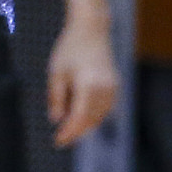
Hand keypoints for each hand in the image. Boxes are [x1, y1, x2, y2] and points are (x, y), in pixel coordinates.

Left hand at [45, 18, 117, 148]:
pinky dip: (94, 115)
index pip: (79, 118)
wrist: (91, 29)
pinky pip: (106, 107)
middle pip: (91, 120)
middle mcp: (105, 88)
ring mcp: (113, 86)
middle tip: (60, 140)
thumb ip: (56, 98)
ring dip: (85, 125)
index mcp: (88, 85)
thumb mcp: (56, 73)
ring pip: (100, 115)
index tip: (57, 142)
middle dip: (76, 132)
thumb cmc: (70, 48)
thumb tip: (56, 120)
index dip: (68, 133)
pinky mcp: (115, 84)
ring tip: (68, 129)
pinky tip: (81, 117)